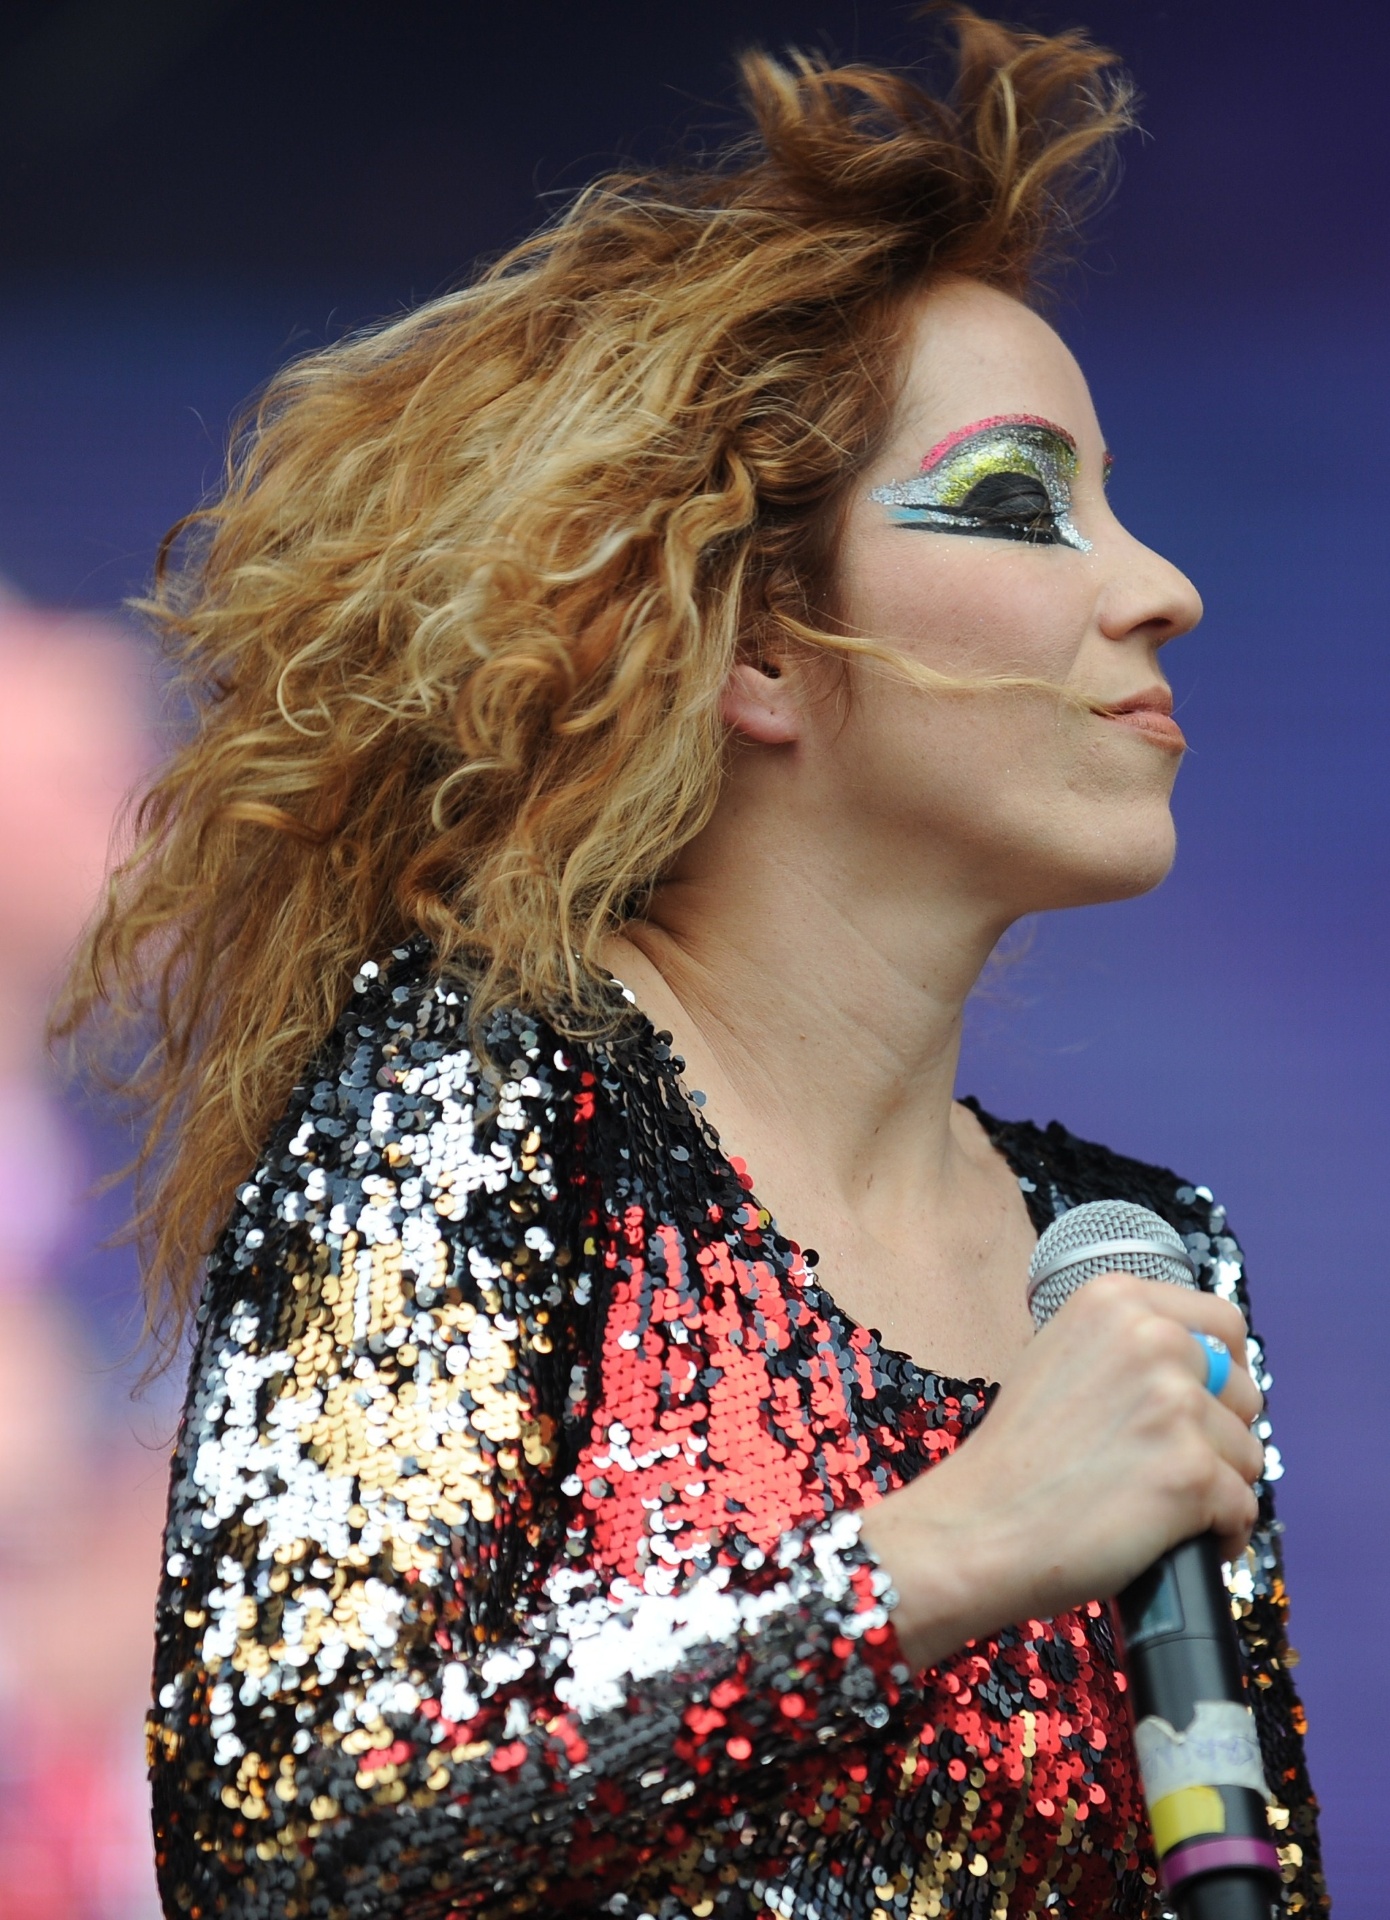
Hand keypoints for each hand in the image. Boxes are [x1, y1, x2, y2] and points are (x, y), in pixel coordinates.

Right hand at [858, 1273, 1263, 1671]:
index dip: (1221, 1371)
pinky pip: (1243, 1509)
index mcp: (1116, 1299)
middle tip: (1162, 1466)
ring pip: (1248, 1454)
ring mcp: (1175, 1404)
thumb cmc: (1016, 1457)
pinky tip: (1174, 1542)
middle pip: (1243, 1390)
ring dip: (1217, 1488)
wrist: (978, 1527)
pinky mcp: (1192, 1472)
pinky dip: (1219, 1536)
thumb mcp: (1060, 1355)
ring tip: (1159, 1506)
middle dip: (1219, 1435)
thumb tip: (1204, 1366)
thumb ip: (1127, 1346)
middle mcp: (1151, 1337)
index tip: (1201, 1404)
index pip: (1223, 1321)